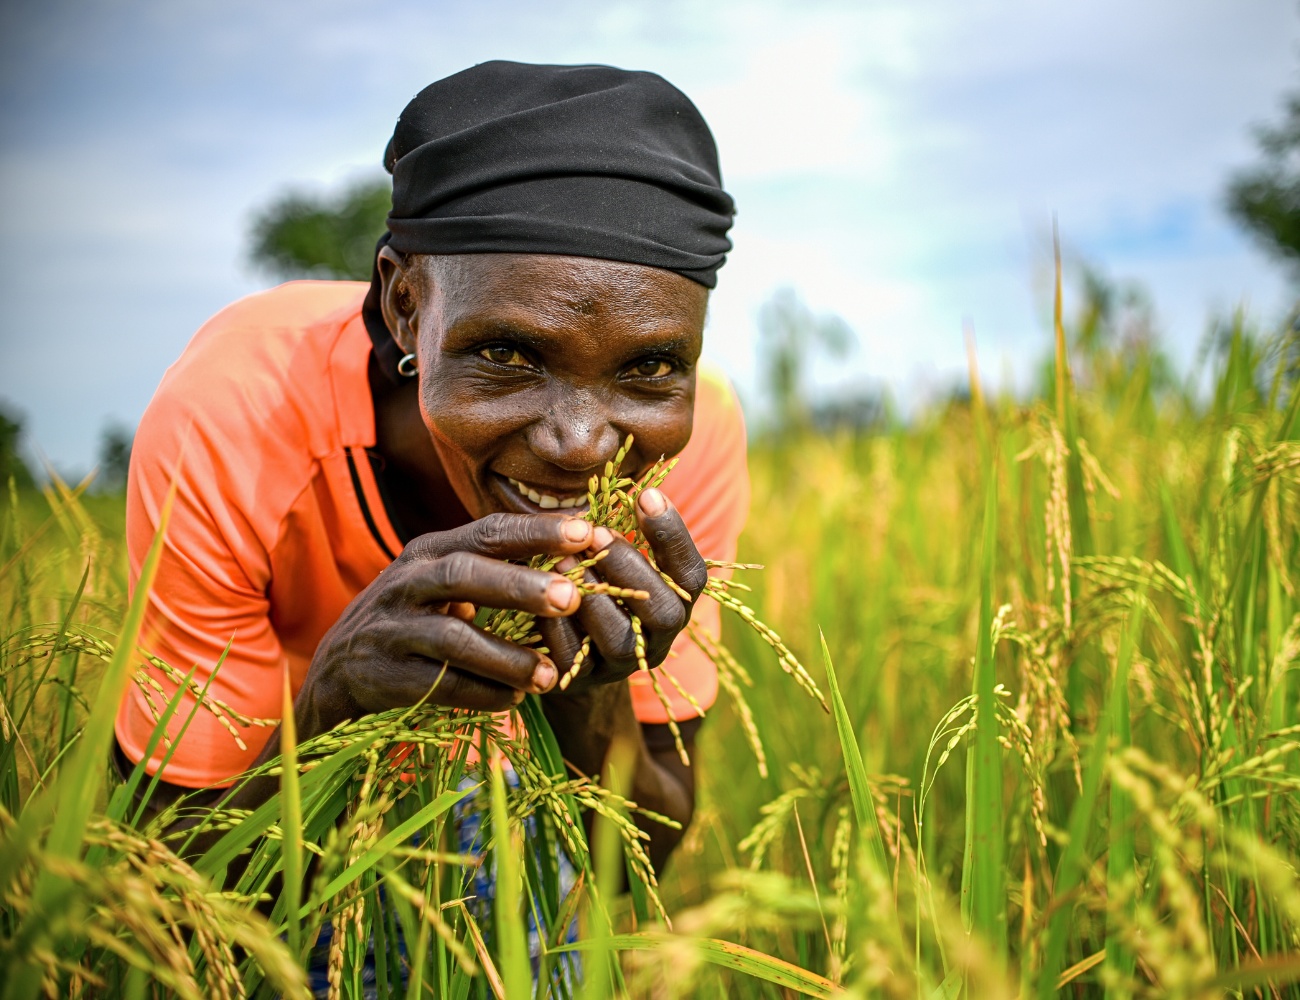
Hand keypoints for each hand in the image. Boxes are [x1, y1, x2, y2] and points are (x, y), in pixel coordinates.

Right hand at [295, 512, 592, 738]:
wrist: (339, 670)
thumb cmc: (415, 616)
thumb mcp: (445, 580)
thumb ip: (497, 563)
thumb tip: (580, 539)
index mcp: (430, 551)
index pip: (487, 531)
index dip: (536, 531)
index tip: (587, 533)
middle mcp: (407, 581)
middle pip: (464, 574)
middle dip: (520, 586)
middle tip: (571, 598)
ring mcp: (392, 628)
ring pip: (452, 637)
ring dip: (506, 657)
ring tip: (550, 675)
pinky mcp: (384, 675)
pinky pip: (439, 684)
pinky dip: (481, 693)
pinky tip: (514, 700)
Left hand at [538, 488, 708, 687]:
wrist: (569, 657)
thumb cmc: (596, 586)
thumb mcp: (617, 560)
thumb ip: (626, 533)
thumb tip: (633, 485)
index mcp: (675, 604)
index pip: (692, 575)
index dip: (673, 535)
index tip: (647, 494)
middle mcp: (657, 639)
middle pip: (664, 611)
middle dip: (630, 567)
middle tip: (597, 532)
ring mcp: (621, 665)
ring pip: (620, 639)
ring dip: (592, 595)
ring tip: (562, 560)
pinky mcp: (581, 682)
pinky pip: (572, 658)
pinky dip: (557, 625)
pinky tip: (539, 595)